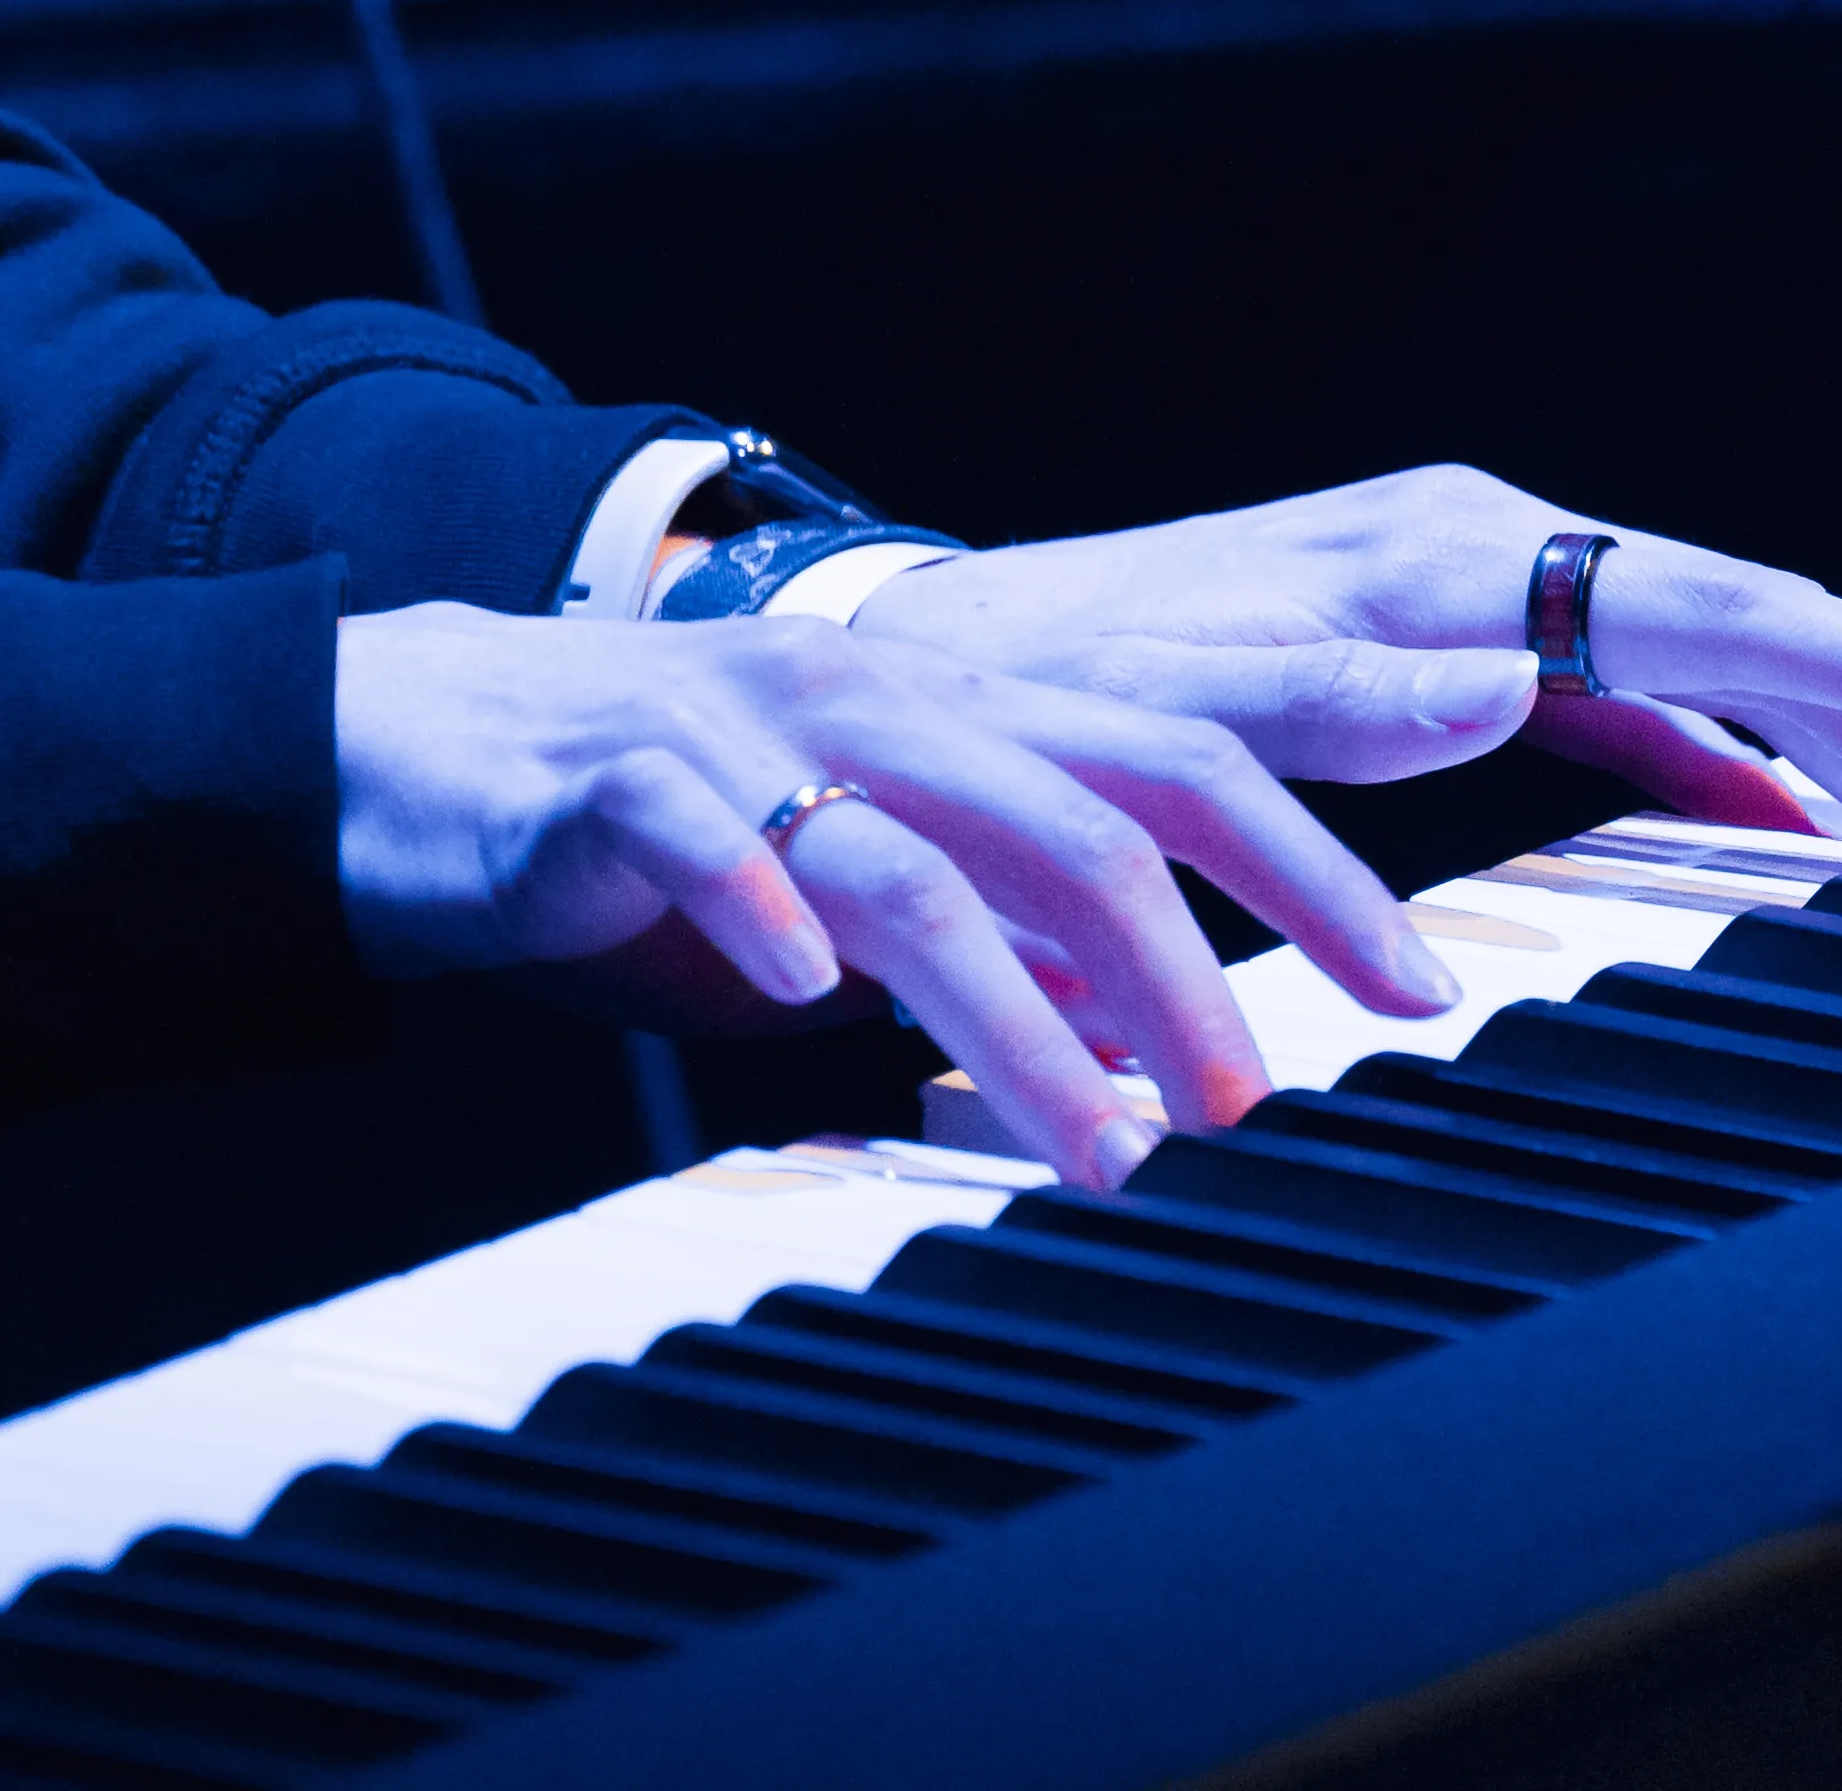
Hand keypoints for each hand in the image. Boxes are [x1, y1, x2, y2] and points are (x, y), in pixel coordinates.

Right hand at [333, 598, 1465, 1192]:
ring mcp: (739, 722)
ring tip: (1106, 1146)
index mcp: (949, 709)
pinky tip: (813, 1004)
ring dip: (1031, 1014)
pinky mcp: (611, 775)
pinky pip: (708, 833)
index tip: (1430, 975)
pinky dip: (773, 912)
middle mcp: (870, 693)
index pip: (1177, 753)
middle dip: (1214, 949)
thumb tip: (1149, 1031)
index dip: (1321, 848)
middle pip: (1089, 795)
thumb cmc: (654, 832)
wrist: (411, 751)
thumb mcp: (855, 878)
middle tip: (1279, 1101)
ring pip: (924, 854)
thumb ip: (1000, 929)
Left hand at [845, 467, 1841, 860]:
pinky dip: (1738, 756)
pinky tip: (1813, 828)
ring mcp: (1468, 593)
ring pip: (1709, 662)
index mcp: (1440, 555)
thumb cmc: (1043, 693)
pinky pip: (1638, 698)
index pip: (1704, 605)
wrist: (931, 664)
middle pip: (1743, 630)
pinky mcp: (1450, 650)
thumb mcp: (1171, 699)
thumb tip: (1508, 676)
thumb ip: (1335, 697)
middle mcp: (1473, 548)